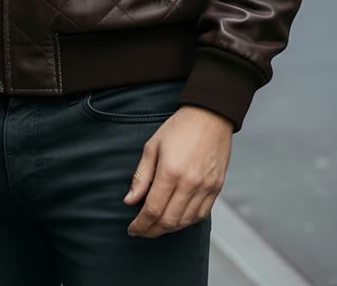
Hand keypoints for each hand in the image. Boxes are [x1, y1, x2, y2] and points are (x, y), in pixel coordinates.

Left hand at [124, 105, 232, 237]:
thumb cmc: (179, 128)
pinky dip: (187, 222)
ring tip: (156, 227)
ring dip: (168, 229)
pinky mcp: (216, 188)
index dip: (140, 224)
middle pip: (168, 221)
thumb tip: (130, 200)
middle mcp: (190, 183)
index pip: (152, 210)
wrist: (210, 116)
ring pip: (185, 221)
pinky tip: (176, 219)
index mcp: (170, 172)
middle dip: (151, 231)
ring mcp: (206, 188)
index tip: (132, 229)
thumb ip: (141, 176)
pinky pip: (201, 215)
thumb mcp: (152, 146)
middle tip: (141, 231)